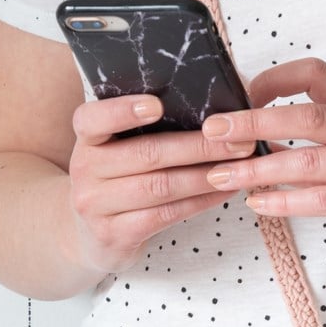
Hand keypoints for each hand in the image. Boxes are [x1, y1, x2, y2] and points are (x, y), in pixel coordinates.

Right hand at [66, 94, 257, 273]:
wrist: (92, 234)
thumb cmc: (122, 177)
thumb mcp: (122, 147)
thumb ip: (156, 122)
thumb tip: (219, 92)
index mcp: (88, 138)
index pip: (92, 119)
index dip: (122, 111)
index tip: (157, 104)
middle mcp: (86, 169)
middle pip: (147, 154)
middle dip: (199, 146)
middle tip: (239, 140)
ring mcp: (96, 205)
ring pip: (161, 187)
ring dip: (206, 176)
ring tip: (239, 166)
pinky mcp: (115, 234)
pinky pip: (166, 215)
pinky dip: (201, 202)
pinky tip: (224, 191)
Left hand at [201, 58, 325, 270]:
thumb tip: (263, 143)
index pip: (318, 75)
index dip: (275, 78)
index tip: (241, 94)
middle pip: (307, 113)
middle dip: (252, 121)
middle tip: (212, 132)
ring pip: (309, 159)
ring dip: (258, 170)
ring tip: (221, 178)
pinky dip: (287, 201)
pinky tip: (261, 205)